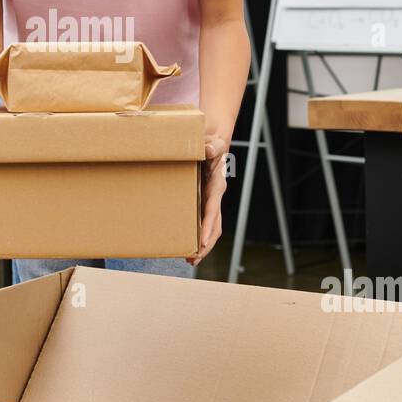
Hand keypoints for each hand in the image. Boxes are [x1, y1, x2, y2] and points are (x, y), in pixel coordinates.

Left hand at [188, 135, 230, 266]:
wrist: (214, 141)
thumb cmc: (212, 142)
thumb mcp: (213, 142)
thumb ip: (213, 146)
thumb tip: (209, 150)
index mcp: (217, 185)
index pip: (213, 210)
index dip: (208, 227)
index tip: (202, 242)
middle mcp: (215, 196)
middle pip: (214, 226)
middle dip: (205, 244)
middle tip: (192, 259)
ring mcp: (209, 200)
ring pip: (209, 227)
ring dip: (201, 244)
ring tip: (189, 259)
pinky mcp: (202, 200)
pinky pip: (200, 220)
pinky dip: (195, 233)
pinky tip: (185, 243)